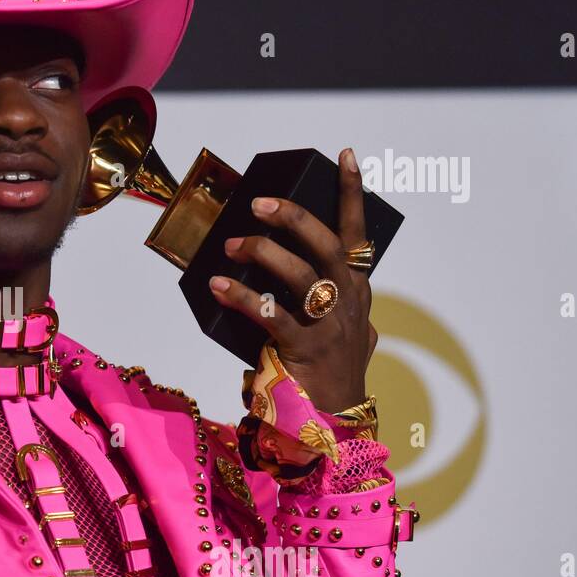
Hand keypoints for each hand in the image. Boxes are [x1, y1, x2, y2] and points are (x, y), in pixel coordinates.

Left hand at [206, 147, 377, 412]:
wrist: (333, 420)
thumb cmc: (325, 368)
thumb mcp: (335, 325)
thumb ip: (319, 296)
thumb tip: (272, 261)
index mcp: (356, 289)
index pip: (357, 232)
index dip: (352, 192)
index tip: (344, 156)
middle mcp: (348, 300)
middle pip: (324, 245)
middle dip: (292, 218)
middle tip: (260, 203)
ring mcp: (330, 324)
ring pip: (301, 274)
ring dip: (263, 252)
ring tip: (233, 244)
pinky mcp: (305, 348)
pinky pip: (271, 314)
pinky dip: (242, 296)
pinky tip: (219, 285)